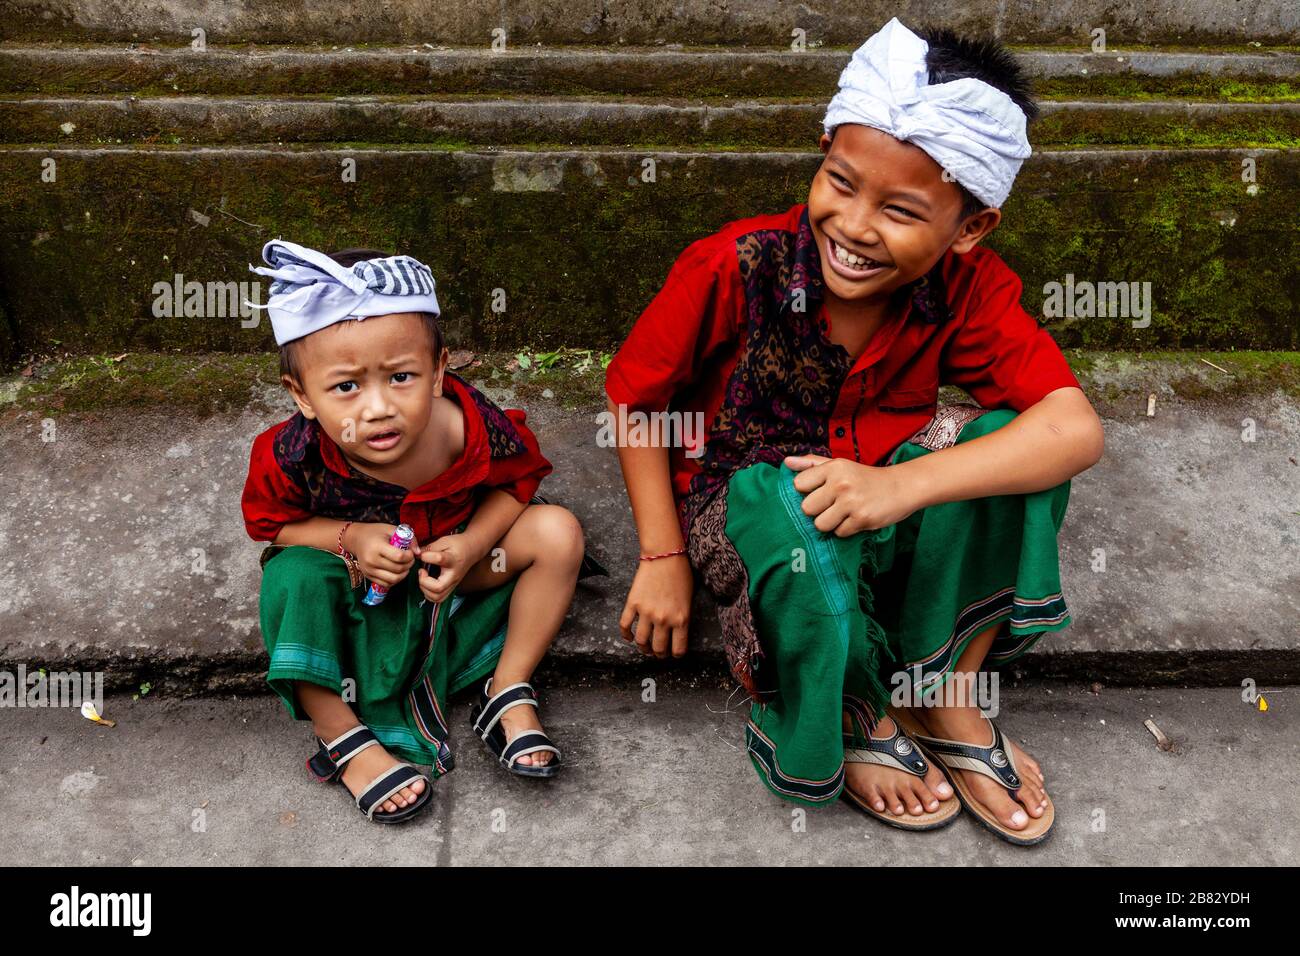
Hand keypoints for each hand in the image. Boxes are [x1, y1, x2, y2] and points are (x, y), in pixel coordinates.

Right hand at [347, 523, 416, 587]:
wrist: (356, 539)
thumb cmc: (376, 533)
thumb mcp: (392, 529)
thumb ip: (408, 539)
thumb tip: (418, 553)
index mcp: (377, 546)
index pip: (399, 556)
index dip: (409, 556)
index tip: (410, 552)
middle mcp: (372, 560)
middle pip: (398, 569)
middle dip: (409, 565)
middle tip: (410, 559)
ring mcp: (369, 570)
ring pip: (393, 579)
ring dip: (404, 574)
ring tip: (405, 566)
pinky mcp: (368, 576)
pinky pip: (386, 584)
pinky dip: (395, 580)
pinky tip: (397, 571)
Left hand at [416, 534, 477, 603]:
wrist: (472, 550)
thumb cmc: (458, 545)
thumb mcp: (444, 541)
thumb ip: (430, 548)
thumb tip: (416, 554)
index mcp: (452, 559)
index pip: (439, 559)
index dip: (426, 556)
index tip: (422, 555)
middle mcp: (453, 575)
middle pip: (438, 587)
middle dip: (424, 582)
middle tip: (421, 571)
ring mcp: (453, 584)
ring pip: (437, 597)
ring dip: (425, 590)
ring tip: (423, 578)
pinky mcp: (451, 588)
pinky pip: (439, 598)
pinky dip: (429, 594)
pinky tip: (427, 584)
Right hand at [619, 554, 692, 658]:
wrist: (664, 556)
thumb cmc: (681, 574)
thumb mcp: (689, 600)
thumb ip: (683, 618)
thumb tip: (677, 633)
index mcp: (681, 619)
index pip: (678, 649)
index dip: (675, 654)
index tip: (673, 653)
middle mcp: (663, 619)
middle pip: (658, 648)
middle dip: (659, 654)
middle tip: (658, 653)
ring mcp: (646, 612)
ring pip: (641, 641)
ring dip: (643, 648)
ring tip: (645, 647)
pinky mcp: (633, 603)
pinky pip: (625, 625)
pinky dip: (626, 635)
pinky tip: (629, 637)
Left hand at [784, 454, 920, 535]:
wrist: (901, 487)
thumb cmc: (865, 477)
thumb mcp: (840, 465)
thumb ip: (812, 464)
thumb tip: (786, 463)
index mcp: (833, 467)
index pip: (799, 484)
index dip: (807, 492)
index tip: (820, 491)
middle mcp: (840, 483)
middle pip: (806, 508)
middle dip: (817, 510)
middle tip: (833, 505)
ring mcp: (851, 502)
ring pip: (820, 524)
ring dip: (830, 523)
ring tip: (843, 514)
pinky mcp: (862, 519)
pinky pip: (838, 533)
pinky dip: (845, 529)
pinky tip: (855, 518)